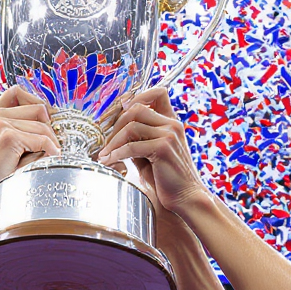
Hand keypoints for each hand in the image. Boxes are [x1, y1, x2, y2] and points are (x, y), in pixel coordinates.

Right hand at [0, 86, 59, 194]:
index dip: (36, 101)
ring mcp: (1, 124)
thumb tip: (51, 120)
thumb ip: (19, 127)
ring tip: (50, 154)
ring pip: (43, 126)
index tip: (47, 117)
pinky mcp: (9, 137)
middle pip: (37, 108)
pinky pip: (42, 139)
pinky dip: (51, 149)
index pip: (17, 92)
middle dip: (49, 126)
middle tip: (52, 143)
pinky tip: (51, 157)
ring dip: (52, 141)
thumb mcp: (2, 142)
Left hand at [98, 88, 210, 217]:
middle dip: (116, 124)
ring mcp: (169, 135)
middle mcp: (172, 124)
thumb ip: (137, 139)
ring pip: (131, 126)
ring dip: (113, 141)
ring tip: (105, 154)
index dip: (137, 96)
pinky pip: (132, 146)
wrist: (185, 197)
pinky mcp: (163, 148)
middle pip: (136, 108)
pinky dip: (117, 153)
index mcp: (171, 122)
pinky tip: (110, 161)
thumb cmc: (167, 178)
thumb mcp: (149, 153)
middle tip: (106, 141)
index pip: (158, 92)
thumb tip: (114, 132)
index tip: (120, 112)